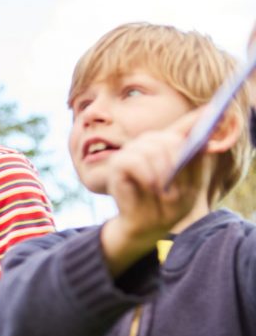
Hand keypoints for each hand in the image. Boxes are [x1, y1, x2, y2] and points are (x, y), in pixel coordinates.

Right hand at [101, 110, 204, 275]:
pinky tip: (151, 187)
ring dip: (162, 173)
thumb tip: (202, 144)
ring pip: (152, 149)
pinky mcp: (119, 163)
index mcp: (170, 147)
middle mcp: (151, 143)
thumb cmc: (167, 207)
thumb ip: (196, 164)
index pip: (186, 126)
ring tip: (163, 191)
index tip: (216, 109)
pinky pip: (135, 160)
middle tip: (176, 185)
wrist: (144, 226)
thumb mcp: (191, 187)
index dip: (199, 118)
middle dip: (177, 162)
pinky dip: (147, 175)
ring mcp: (133, 150)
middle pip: (170, 140)